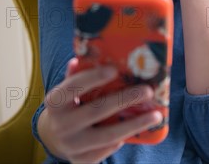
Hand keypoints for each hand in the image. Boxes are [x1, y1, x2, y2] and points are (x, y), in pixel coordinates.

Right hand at [37, 58, 161, 163]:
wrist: (51, 137)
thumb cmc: (66, 105)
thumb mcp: (65, 90)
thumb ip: (76, 75)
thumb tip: (87, 55)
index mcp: (54, 101)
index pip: (74, 87)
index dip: (93, 77)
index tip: (114, 69)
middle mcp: (61, 124)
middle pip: (97, 110)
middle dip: (125, 100)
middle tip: (147, 91)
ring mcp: (71, 145)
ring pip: (107, 135)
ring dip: (134, 125)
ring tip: (156, 115)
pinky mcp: (81, 160)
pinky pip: (107, 150)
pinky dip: (122, 139)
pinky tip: (137, 130)